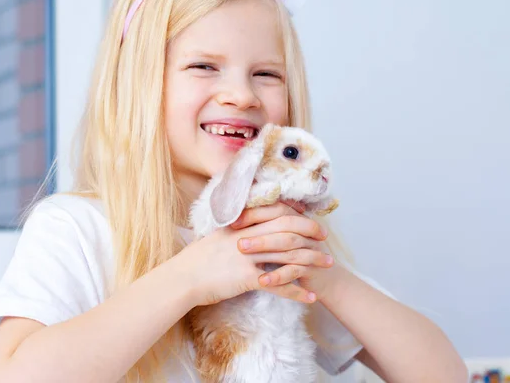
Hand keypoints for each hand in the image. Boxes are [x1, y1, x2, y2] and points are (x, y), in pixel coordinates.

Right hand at [177, 200, 332, 306]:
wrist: (182, 278)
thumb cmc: (197, 259)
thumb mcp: (219, 235)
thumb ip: (238, 229)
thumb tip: (251, 227)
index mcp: (243, 223)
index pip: (278, 213)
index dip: (299, 217)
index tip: (312, 224)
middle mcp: (248, 236)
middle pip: (289, 231)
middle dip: (312, 235)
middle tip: (326, 242)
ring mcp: (248, 256)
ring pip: (289, 255)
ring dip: (312, 261)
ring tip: (327, 267)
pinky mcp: (247, 278)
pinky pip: (279, 284)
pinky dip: (298, 291)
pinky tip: (310, 297)